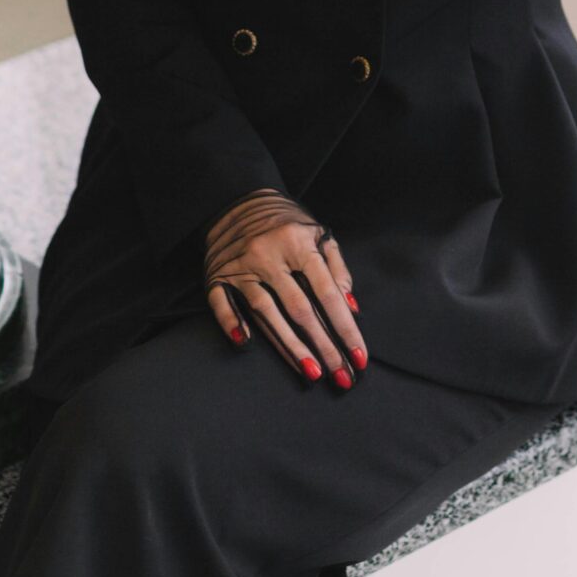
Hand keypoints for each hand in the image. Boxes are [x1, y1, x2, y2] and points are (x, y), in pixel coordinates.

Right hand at [202, 187, 367, 387]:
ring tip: (312, 373)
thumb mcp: (318, 233)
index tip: (359, 356)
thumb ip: (338, 269)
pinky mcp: (217, 276)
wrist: (239, 200)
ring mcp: (241, 267)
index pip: (327, 293)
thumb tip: (351, 308)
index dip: (345, 327)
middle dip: (324, 347)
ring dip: (290, 347)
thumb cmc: (286, 222)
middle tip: (341, 376)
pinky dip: (231, 322)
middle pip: (300, 310)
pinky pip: (222, 304)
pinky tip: (245, 344)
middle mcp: (269, 255)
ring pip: (266, 313)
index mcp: (299, 243)